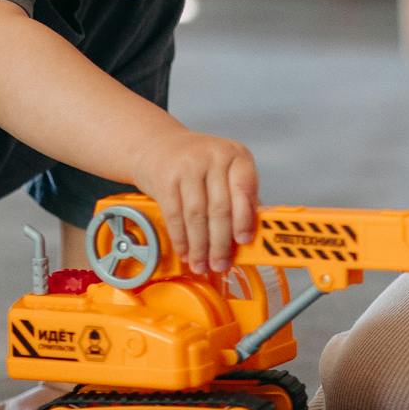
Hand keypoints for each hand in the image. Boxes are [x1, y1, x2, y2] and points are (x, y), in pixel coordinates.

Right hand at [128, 127, 258, 273]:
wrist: (159, 145)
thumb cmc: (198, 163)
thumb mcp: (226, 171)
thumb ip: (240, 197)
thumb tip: (249, 235)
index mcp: (237, 155)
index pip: (244, 190)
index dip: (245, 219)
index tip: (244, 242)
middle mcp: (214, 157)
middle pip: (220, 208)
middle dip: (220, 243)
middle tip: (220, 263)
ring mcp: (188, 166)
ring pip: (197, 216)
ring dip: (200, 247)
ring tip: (202, 264)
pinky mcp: (166, 178)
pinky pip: (175, 216)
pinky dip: (181, 239)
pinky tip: (185, 251)